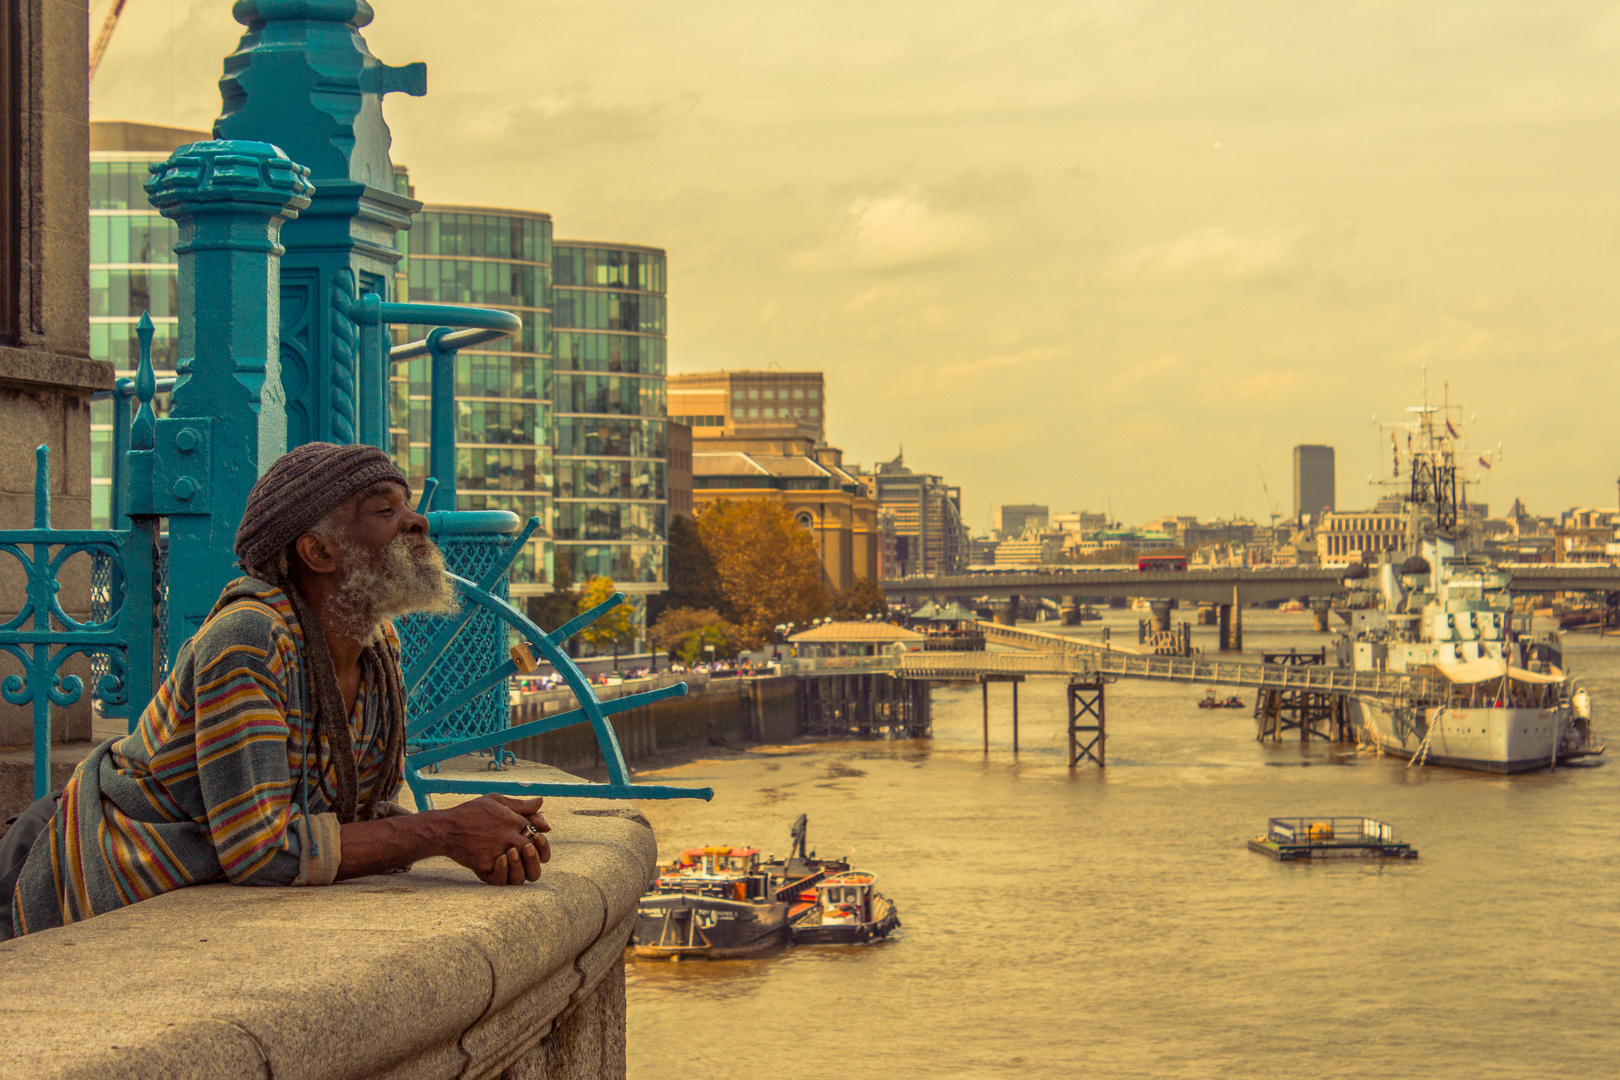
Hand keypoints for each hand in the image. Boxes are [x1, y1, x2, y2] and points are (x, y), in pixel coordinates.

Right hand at [430, 794, 551, 885]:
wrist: (445, 828)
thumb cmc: (470, 812)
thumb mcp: (495, 801)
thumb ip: (520, 804)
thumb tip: (541, 802)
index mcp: (513, 821)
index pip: (538, 832)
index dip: (539, 837)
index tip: (532, 836)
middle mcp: (507, 838)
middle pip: (534, 853)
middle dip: (535, 853)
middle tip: (527, 851)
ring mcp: (496, 854)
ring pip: (521, 873)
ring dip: (522, 867)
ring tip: (513, 858)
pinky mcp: (484, 867)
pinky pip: (501, 880)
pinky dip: (504, 875)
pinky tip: (500, 865)